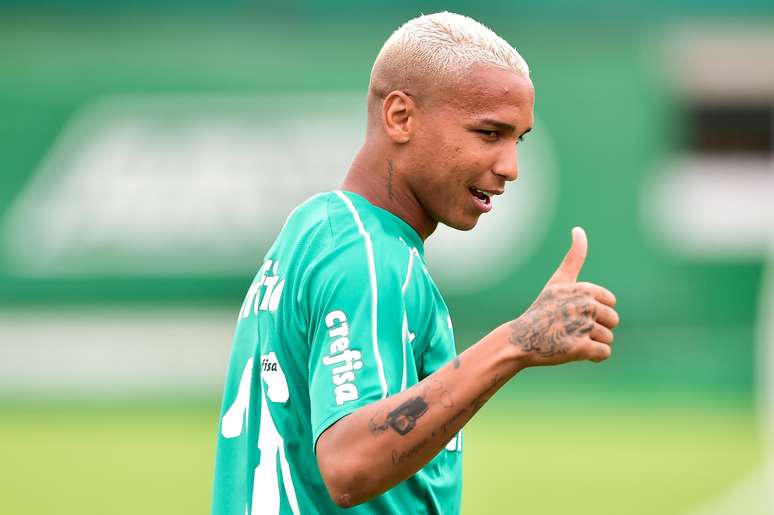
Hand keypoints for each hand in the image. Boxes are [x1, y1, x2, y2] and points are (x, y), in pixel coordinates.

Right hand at [508, 227, 619, 365]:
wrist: (521, 339)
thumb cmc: (542, 310)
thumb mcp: (558, 281)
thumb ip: (574, 257)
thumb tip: (579, 228)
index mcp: (583, 288)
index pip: (610, 302)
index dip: (595, 310)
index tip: (574, 312)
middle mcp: (585, 305)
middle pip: (612, 320)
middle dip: (595, 327)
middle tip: (570, 328)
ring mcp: (583, 327)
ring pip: (608, 338)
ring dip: (592, 343)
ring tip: (569, 339)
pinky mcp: (581, 348)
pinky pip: (604, 353)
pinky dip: (593, 356)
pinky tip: (575, 352)